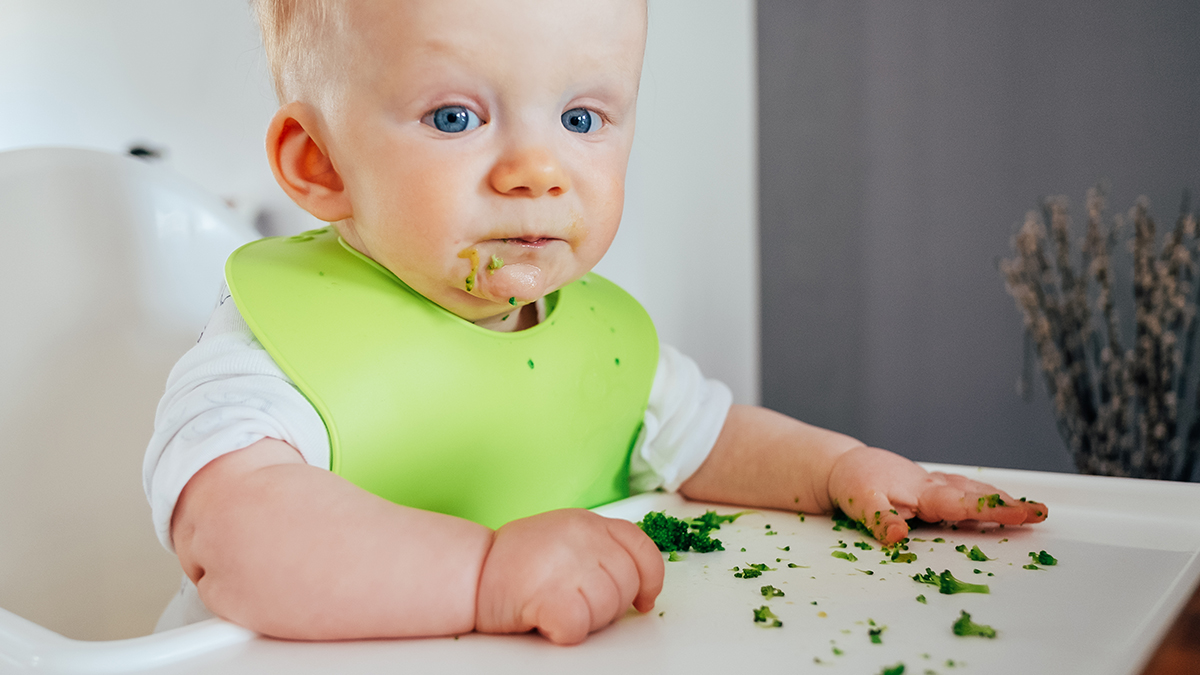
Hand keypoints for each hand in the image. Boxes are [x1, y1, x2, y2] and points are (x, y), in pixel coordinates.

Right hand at [475, 509, 663, 644]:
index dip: (649, 579)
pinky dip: (567, 631)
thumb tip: (638, 582)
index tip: (644, 598)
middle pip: (626, 584)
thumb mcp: (565, 536)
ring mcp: (566, 564)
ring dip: (587, 620)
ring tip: (558, 608)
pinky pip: (578, 625)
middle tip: (579, 605)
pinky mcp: (547, 594)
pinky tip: (550, 622)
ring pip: (607, 608)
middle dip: (610, 606)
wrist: (469, 571)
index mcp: (588, 522)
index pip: (641, 548)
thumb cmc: (514, 562)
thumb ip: (599, 549)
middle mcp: (581, 537)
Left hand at [827, 447, 1047, 544]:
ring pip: (974, 490)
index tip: (1020, 514)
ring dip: (1002, 499)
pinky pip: (965, 490)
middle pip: (977, 495)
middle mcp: (933, 486)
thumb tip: (897, 536)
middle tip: (1041, 514)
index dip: (991, 510)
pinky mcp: (932, 487)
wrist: (845, 466)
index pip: (961, 504)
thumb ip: (879, 519)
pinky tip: (1000, 503)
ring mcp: (935, 485)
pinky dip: (985, 496)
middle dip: (1010, 505)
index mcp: (921, 491)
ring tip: (1031, 511)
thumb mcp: (859, 502)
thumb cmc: (854, 482)